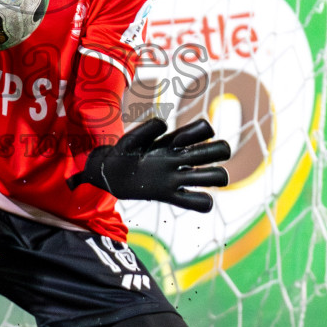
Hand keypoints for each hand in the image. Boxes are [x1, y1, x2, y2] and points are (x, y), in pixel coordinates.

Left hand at [66, 118, 230, 212]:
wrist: (108, 174)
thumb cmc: (117, 154)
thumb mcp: (126, 141)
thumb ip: (143, 130)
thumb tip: (165, 124)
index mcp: (171, 141)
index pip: (202, 129)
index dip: (199, 132)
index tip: (176, 139)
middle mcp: (179, 158)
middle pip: (218, 149)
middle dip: (218, 152)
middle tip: (195, 158)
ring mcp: (178, 177)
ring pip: (216, 176)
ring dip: (214, 177)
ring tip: (192, 179)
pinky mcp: (170, 195)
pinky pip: (198, 202)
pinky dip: (201, 203)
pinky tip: (185, 198)